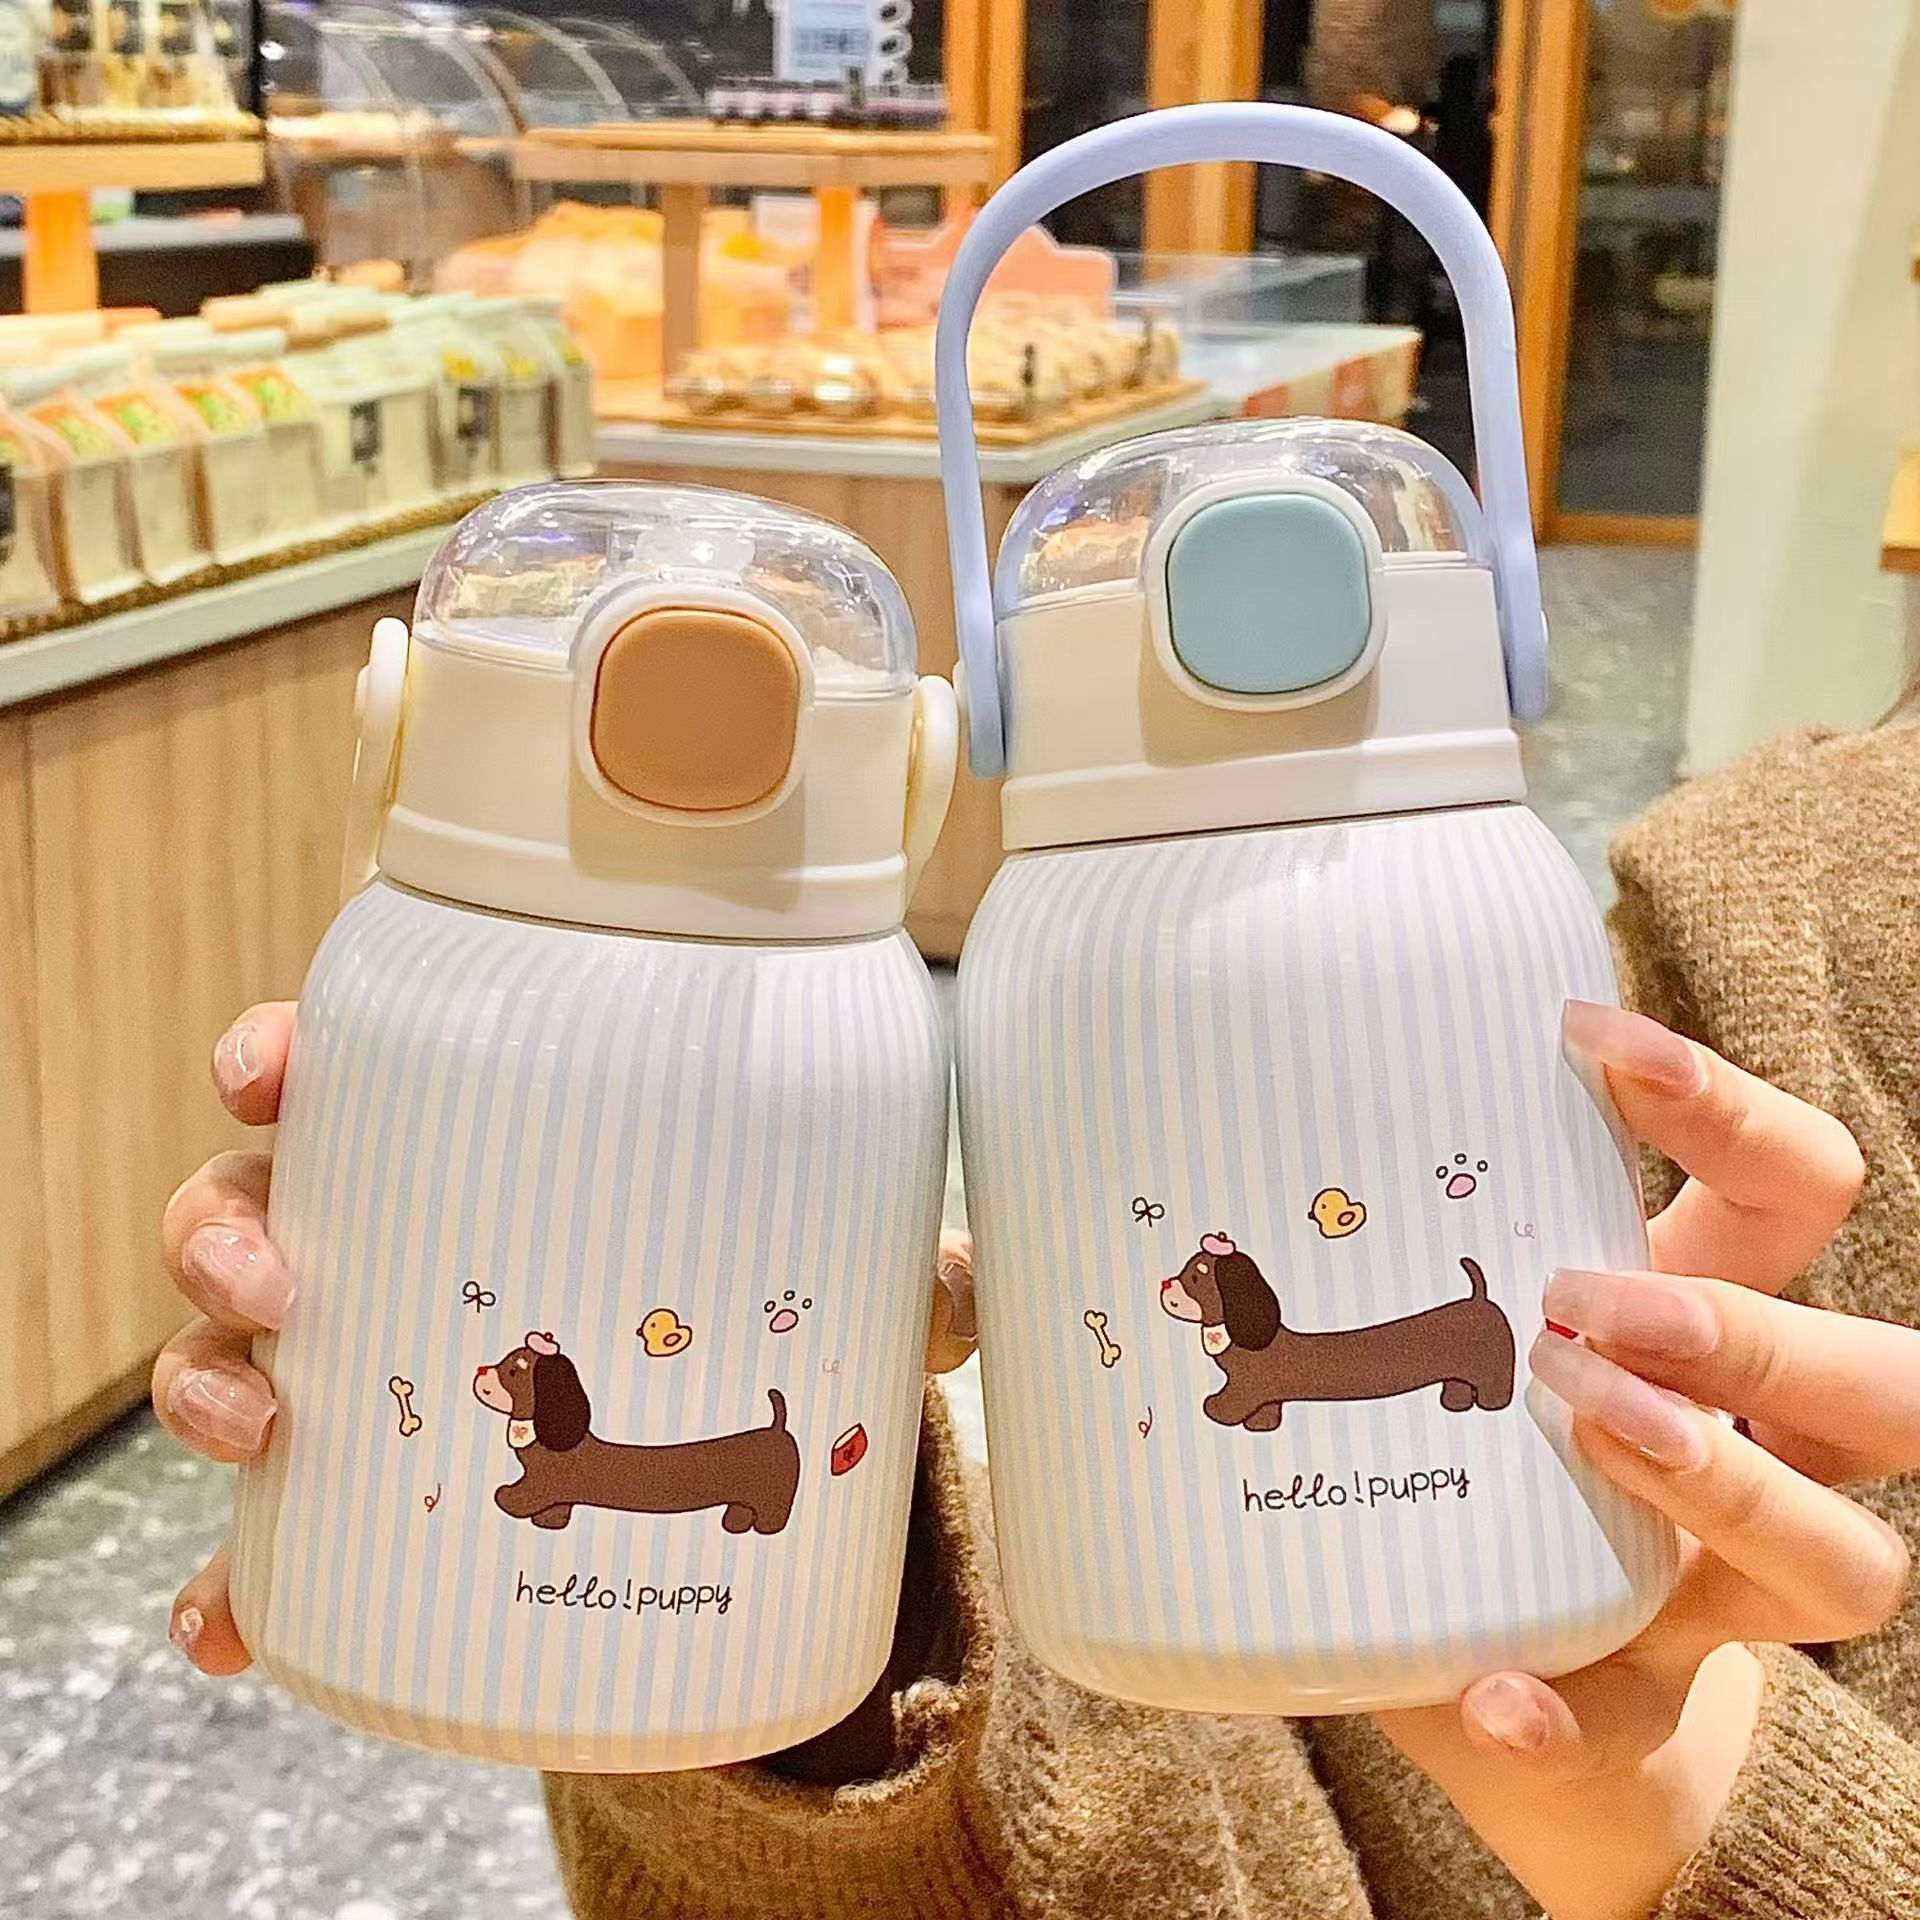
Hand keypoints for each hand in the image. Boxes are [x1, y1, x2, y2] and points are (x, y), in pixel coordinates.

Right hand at [156, 1004, 977, 1676]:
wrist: (718, 1470)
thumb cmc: (741, 1313)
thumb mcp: (823, 1276)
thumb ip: (900, 1272)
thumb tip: (961, 1287)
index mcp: (476, 1154)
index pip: (350, 1071)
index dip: (281, 1054)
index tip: (271, 1066)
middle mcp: (392, 1248)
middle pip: (250, 1204)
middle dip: (229, 1227)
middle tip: (287, 1277)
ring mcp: (365, 1371)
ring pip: (228, 1349)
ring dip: (210, 1382)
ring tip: (272, 1426)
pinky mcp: (362, 1499)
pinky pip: (261, 1539)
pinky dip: (232, 1580)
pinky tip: (231, 1629)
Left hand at [1379, 1000, 1916, 1919]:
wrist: (1520, 1703)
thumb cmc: (1476, 1470)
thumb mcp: (1434, 1356)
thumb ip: (1350, 1287)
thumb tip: (1170, 1199)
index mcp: (1701, 1335)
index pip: (1786, 1199)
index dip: (1728, 1115)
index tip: (1592, 1038)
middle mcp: (1751, 1454)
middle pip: (1884, 1381)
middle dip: (1753, 1328)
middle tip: (1584, 1298)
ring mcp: (1717, 1595)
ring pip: (1842, 1557)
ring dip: (1718, 1482)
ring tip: (1586, 1426)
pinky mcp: (1645, 1717)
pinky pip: (1632, 1729)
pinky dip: (1556, 1714)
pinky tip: (1494, 1694)